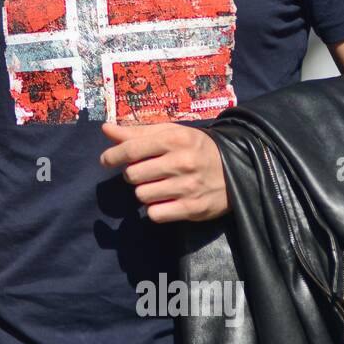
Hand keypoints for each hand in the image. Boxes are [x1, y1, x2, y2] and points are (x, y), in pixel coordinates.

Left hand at [100, 120, 229, 222]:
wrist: (238, 169)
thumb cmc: (196, 148)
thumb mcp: (172, 133)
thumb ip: (137, 132)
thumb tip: (105, 129)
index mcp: (175, 139)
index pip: (131, 149)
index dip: (113, 156)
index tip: (106, 160)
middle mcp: (181, 162)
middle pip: (133, 175)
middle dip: (135, 174)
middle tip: (148, 171)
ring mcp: (187, 187)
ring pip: (142, 195)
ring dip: (146, 191)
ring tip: (160, 185)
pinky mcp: (192, 208)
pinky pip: (155, 214)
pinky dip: (156, 209)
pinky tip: (166, 200)